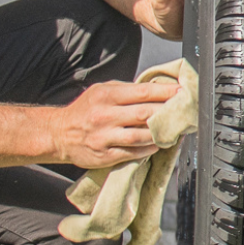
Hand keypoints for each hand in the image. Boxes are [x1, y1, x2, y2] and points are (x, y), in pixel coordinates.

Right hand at [49, 80, 177, 168]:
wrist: (59, 134)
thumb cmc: (85, 110)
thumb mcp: (101, 91)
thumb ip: (127, 90)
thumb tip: (157, 89)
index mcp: (106, 96)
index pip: (142, 92)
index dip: (165, 92)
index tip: (181, 92)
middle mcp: (105, 116)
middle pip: (145, 114)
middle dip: (167, 112)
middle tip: (184, 111)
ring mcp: (105, 137)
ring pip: (141, 136)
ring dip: (161, 133)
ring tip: (175, 130)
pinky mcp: (105, 155)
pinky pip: (133, 152)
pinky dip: (149, 148)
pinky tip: (158, 144)